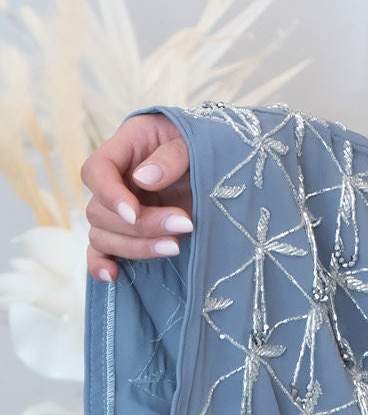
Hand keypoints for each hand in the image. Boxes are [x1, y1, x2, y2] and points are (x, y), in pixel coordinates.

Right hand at [82, 114, 192, 284]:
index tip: (134, 212)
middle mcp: (116, 180)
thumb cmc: (206, 141)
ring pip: (102, 236)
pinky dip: (101, 264)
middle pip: (100, 211)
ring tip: (175, 247)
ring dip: (135, 246)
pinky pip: (100, 251)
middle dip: (141, 225)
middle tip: (184, 225)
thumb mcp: (194, 139)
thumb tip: (143, 179)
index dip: (109, 195)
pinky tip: (114, 275)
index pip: (96, 170)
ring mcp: (120, 208)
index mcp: (126, 148)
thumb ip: (172, 156)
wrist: (222, 158)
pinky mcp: (128, 231)